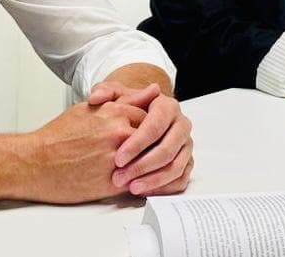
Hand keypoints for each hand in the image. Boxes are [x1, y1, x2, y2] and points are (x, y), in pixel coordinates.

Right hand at [23, 98, 147, 202]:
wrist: (35, 163)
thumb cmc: (59, 136)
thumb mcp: (91, 108)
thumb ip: (125, 99)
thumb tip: (152, 90)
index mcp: (115, 112)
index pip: (151, 117)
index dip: (148, 126)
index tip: (143, 132)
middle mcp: (118, 133)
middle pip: (153, 139)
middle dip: (150, 145)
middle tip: (143, 150)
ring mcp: (116, 159)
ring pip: (148, 161)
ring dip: (146, 163)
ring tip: (137, 164)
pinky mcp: (111, 183)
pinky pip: (137, 181)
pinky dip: (137, 180)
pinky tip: (129, 178)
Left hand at [88, 80, 193, 195]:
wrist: (140, 121)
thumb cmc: (127, 110)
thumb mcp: (116, 97)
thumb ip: (105, 93)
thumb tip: (97, 96)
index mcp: (168, 106)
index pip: (156, 125)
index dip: (137, 144)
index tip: (117, 159)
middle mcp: (181, 124)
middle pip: (168, 148)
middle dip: (143, 166)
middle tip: (120, 178)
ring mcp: (186, 145)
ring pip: (176, 166)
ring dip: (153, 180)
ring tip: (130, 188)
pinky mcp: (186, 162)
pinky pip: (181, 179)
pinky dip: (164, 188)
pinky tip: (144, 192)